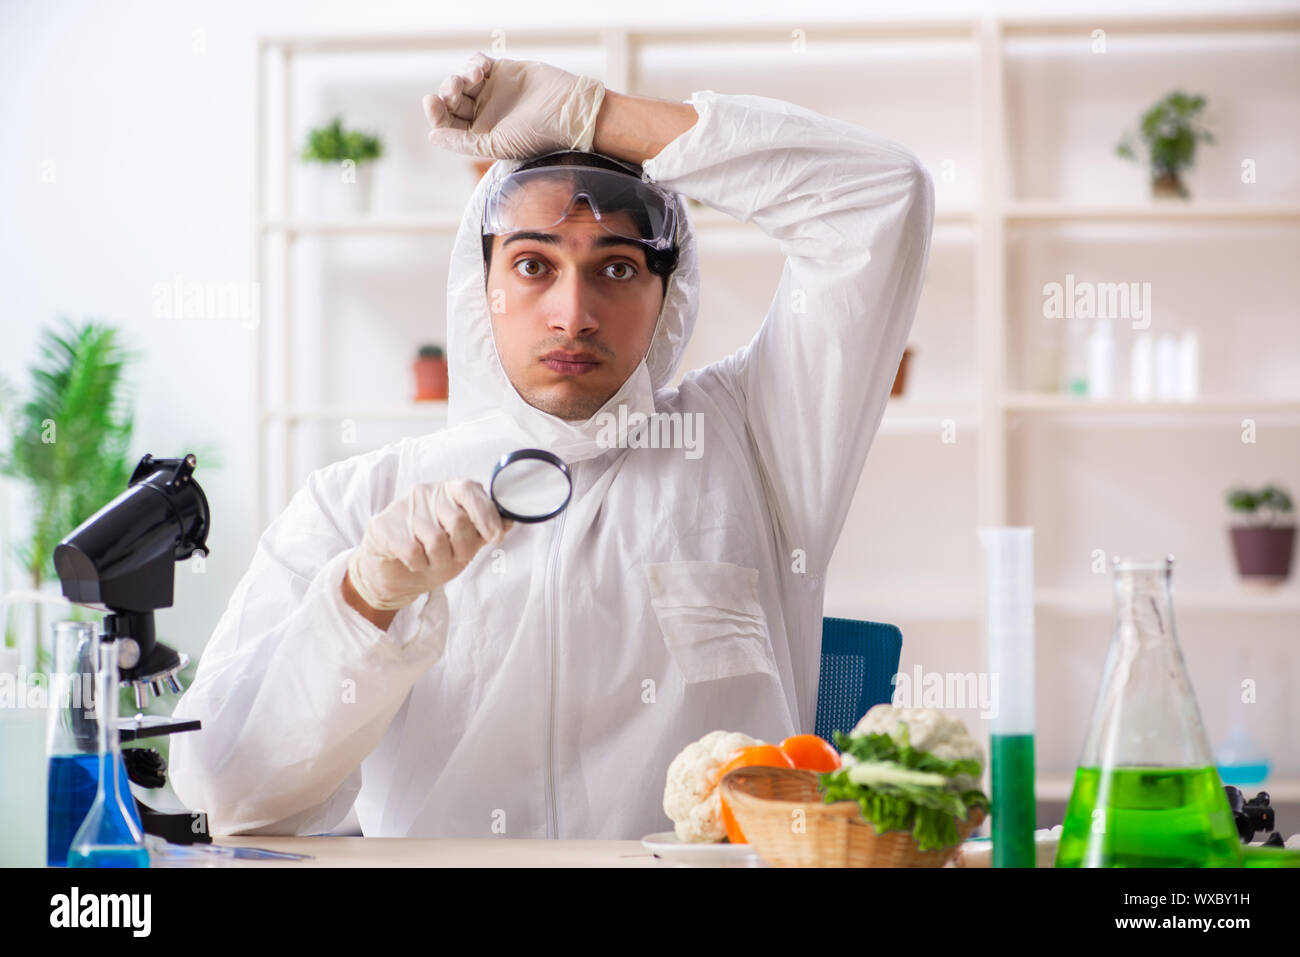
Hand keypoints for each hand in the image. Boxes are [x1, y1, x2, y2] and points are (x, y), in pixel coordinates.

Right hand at [346, 479, 513, 612]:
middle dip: (462, 550)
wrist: (392, 572)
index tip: (495, 538)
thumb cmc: (432, 553)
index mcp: (449, 491)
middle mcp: (426, 492)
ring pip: (435, 540)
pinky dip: (418, 565)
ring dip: (438, 561)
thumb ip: (484, 530)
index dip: (486, 515)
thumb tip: (509, 521)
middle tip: (454, 558)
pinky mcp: (382, 525)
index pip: (470, 491)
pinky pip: (412, 551)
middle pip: (458, 521)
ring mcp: (402, 506)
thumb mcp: (464, 543)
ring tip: (431, 561)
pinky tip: (413, 562)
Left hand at [421, 52, 605, 158]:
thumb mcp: (496, 145)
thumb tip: (432, 136)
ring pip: (462, 80)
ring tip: (475, 76)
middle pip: (451, 100)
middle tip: (457, 87)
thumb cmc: (537, 135)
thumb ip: (462, 142)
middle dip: (449, 91)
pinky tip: (483, 68)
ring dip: (461, 75)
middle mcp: (484, 114)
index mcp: (480, 135)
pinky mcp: (503, 72)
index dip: (436, 112)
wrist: (569, 111)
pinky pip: (477, 63)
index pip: (447, 124)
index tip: (431, 101)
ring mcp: (492, 92)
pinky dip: (474, 62)